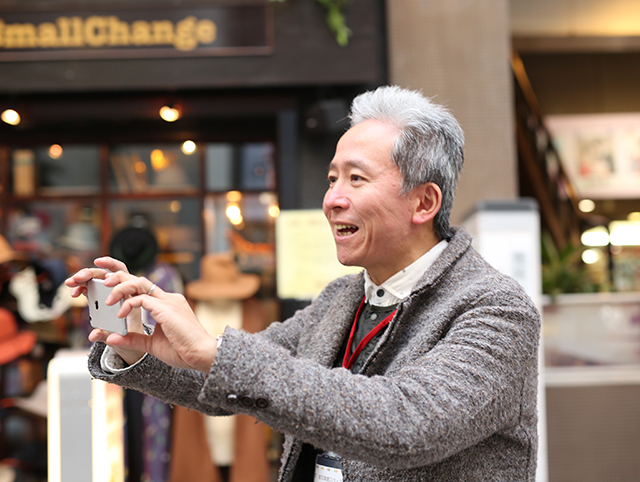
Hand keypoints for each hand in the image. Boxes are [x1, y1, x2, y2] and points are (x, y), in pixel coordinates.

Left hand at [67, 258, 216, 372]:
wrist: (201, 356)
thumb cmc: (182, 351)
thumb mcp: (151, 346)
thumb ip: (132, 339)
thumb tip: (111, 338)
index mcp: (167, 305)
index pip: (143, 289)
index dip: (126, 285)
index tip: (108, 285)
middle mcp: (168, 299)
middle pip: (140, 280)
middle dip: (119, 276)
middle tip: (101, 280)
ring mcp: (169, 301)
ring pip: (140, 284)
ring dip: (120, 287)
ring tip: (107, 298)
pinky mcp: (166, 309)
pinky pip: (142, 299)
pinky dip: (128, 304)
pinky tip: (120, 315)